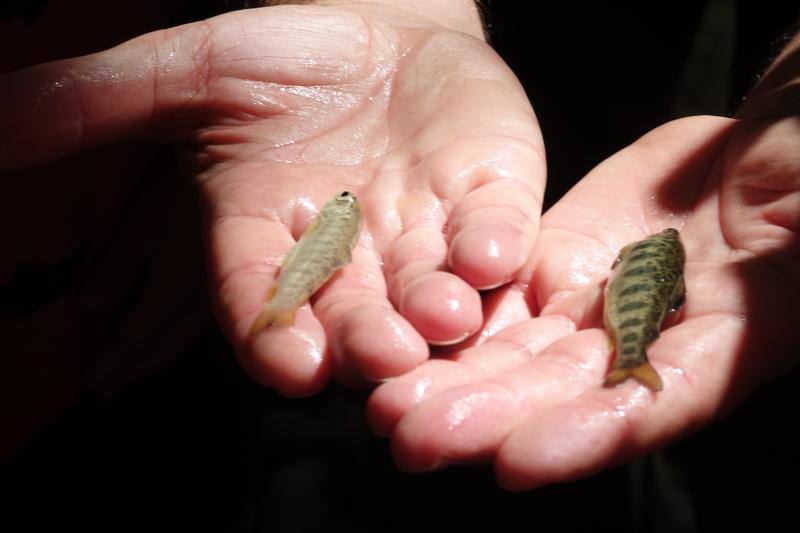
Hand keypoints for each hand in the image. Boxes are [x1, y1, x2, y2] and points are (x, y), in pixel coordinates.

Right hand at [0, 3, 543, 395]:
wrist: (381, 24)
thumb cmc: (286, 55)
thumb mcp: (191, 73)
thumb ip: (102, 104)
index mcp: (274, 240)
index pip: (263, 301)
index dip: (271, 332)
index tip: (286, 368)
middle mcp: (350, 257)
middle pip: (351, 314)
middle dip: (363, 338)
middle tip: (376, 358)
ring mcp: (423, 235)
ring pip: (429, 290)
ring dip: (436, 309)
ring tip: (440, 320)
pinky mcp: (487, 201)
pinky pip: (496, 232)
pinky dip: (496, 244)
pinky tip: (494, 254)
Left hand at [367, 111, 799, 488]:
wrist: (755, 159)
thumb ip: (773, 271)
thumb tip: (749, 290)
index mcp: (720, 349)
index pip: (648, 406)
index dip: (585, 436)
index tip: (516, 463)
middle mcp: (640, 349)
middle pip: (558, 393)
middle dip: (486, 418)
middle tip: (410, 436)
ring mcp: (590, 310)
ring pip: (514, 353)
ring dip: (451, 382)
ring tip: (385, 404)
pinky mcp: (551, 270)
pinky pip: (498, 299)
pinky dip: (455, 322)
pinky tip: (402, 341)